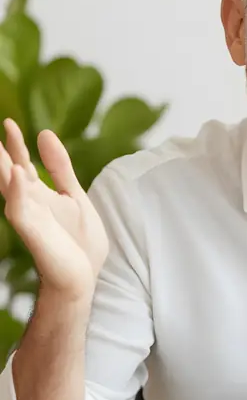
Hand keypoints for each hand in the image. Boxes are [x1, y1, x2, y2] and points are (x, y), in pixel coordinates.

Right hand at [0, 118, 108, 298]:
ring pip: (7, 186)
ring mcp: (28, 217)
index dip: (15, 143)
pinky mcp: (32, 232)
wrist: (85, 277)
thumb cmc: (79, 243)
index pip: (22, 162)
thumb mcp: (74, 195)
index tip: (9, 122)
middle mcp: (28, 203)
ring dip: (1, 166)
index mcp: (38, 194)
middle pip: (8, 171)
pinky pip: (20, 209)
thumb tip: (44, 134)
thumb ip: (61, 168)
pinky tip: (16, 172)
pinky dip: (17, 190)